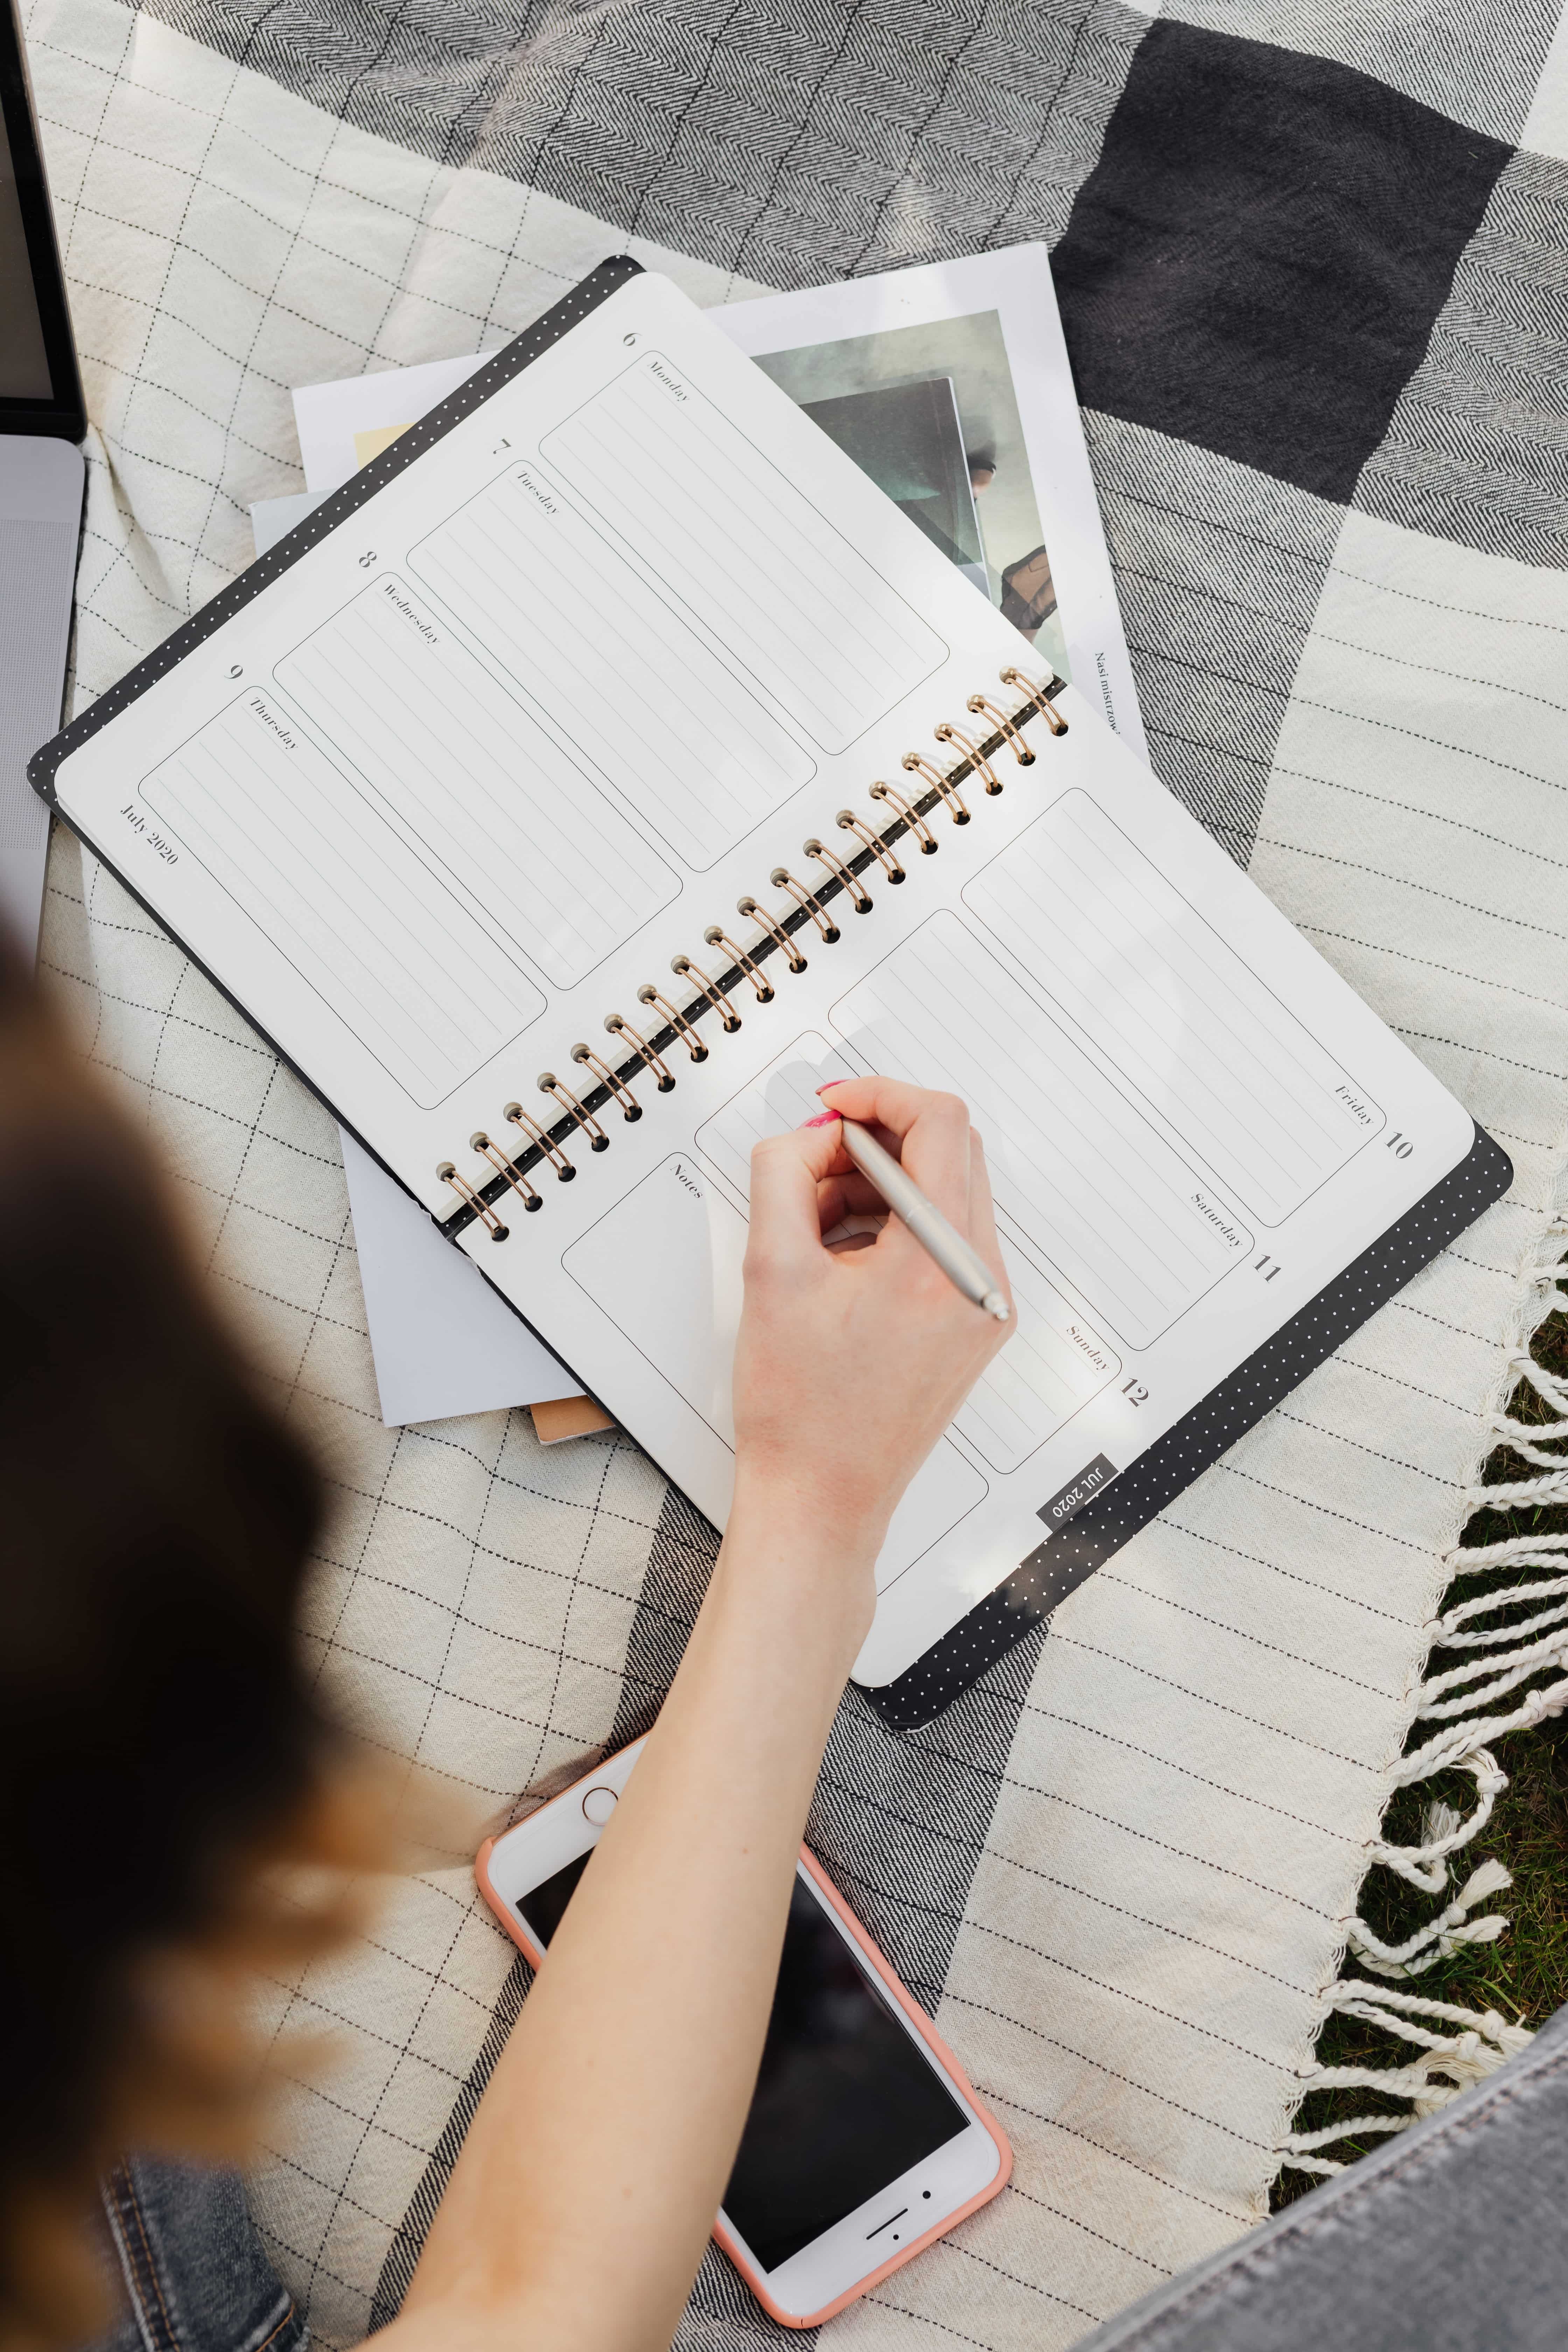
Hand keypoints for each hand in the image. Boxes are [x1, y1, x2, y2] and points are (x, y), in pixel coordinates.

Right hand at [730, 1076, 1011, 1602]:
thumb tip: (810, 1136)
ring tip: (811, 1227)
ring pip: (943, 1194)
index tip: (833, 1107)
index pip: (940, 1125)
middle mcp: (982, 1282)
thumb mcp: (770, 1271)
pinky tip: (837, 1259)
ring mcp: (984, 1305)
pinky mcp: (972, 1322)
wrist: (820, 1498)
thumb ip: (784, 1176)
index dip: (879, 1096)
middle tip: (813, 1164)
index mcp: (942, 1265)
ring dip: (876, 1187)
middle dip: (873, 1143)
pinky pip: (941, 1239)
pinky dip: (890, 1227)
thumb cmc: (800, 1411)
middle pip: (949, 1153)